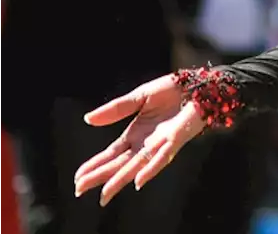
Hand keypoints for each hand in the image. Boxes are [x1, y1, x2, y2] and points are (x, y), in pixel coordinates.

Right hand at [73, 75, 203, 204]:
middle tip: (79, 190)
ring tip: (104, 193)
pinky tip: (138, 181)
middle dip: (100, 177)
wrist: (200, 83)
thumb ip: (115, 109)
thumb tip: (87, 119)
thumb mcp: (139, 97)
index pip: (111, 154)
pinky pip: (162, 157)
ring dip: (120, 179)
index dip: (95, 165)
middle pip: (119, 164)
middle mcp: (146, 142)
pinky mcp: (176, 139)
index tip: (77, 178)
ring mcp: (161, 143)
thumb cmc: (172, 90)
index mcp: (136, 133)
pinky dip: (150, 170)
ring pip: (137, 166)